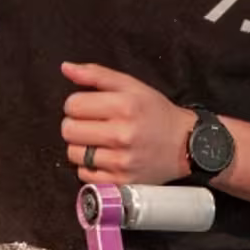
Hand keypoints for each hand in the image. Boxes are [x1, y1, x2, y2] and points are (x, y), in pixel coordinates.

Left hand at [59, 61, 196, 186]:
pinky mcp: (121, 182)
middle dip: (75, 125)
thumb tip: (65, 68)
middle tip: (91, 124)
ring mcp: (121, 161)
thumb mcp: (131, 85)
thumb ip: (96, 74)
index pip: (73, 105)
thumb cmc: (155, 112)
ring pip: (73, 154)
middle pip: (69, 130)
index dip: (76, 104)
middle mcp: (122, 134)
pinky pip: (84, 175)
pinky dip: (89, 166)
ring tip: (98, 141)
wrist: (184, 144)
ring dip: (81, 147)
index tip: (88, 107)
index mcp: (124, 106)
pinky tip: (104, 157)